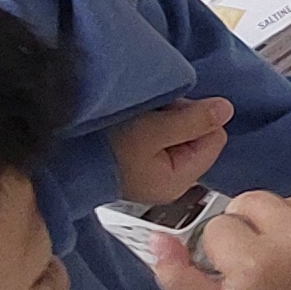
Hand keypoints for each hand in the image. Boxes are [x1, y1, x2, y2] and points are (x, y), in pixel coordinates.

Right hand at [108, 96, 234, 208]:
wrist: (63, 157)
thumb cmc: (103, 148)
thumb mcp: (153, 131)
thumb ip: (193, 121)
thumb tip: (227, 110)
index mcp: (179, 180)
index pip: (215, 138)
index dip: (198, 118)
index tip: (171, 113)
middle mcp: (172, 179)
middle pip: (199, 134)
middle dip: (182, 117)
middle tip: (153, 115)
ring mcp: (157, 169)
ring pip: (181, 131)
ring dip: (166, 117)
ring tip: (140, 118)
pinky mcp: (143, 159)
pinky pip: (163, 133)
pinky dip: (153, 122)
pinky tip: (136, 122)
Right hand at [149, 191, 290, 289]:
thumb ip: (181, 279)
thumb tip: (158, 239)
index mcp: (254, 262)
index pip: (218, 227)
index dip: (226, 253)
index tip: (244, 276)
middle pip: (251, 202)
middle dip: (253, 229)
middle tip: (270, 265)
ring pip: (290, 202)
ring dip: (290, 226)